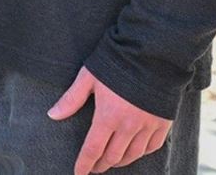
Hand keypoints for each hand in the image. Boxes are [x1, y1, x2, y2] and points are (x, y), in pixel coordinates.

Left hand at [48, 67, 171, 173]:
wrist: (152, 54)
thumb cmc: (116, 63)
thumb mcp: (88, 77)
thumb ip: (71, 99)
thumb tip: (52, 115)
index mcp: (108, 116)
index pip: (92, 149)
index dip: (84, 164)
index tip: (78, 173)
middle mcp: (129, 126)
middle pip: (113, 156)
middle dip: (101, 165)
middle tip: (94, 167)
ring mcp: (148, 126)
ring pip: (133, 155)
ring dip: (120, 162)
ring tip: (110, 161)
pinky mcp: (163, 123)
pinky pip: (152, 147)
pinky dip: (141, 153)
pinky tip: (134, 152)